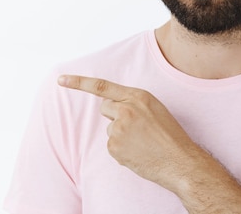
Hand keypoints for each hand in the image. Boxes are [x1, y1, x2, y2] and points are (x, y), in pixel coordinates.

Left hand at [58, 74, 199, 190]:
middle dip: (115, 115)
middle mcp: (126, 109)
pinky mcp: (114, 146)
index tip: (61, 80)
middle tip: (136, 127)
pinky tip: (137, 152)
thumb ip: (133, 102)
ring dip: (121, 135)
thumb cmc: (170, 135)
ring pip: (109, 129)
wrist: (179, 161)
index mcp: (138, 96)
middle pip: (105, 108)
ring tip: (142, 142)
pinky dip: (121, 149)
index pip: (102, 86)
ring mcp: (118, 128)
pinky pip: (111, 145)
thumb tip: (112, 105)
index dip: (79, 82)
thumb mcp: (154, 108)